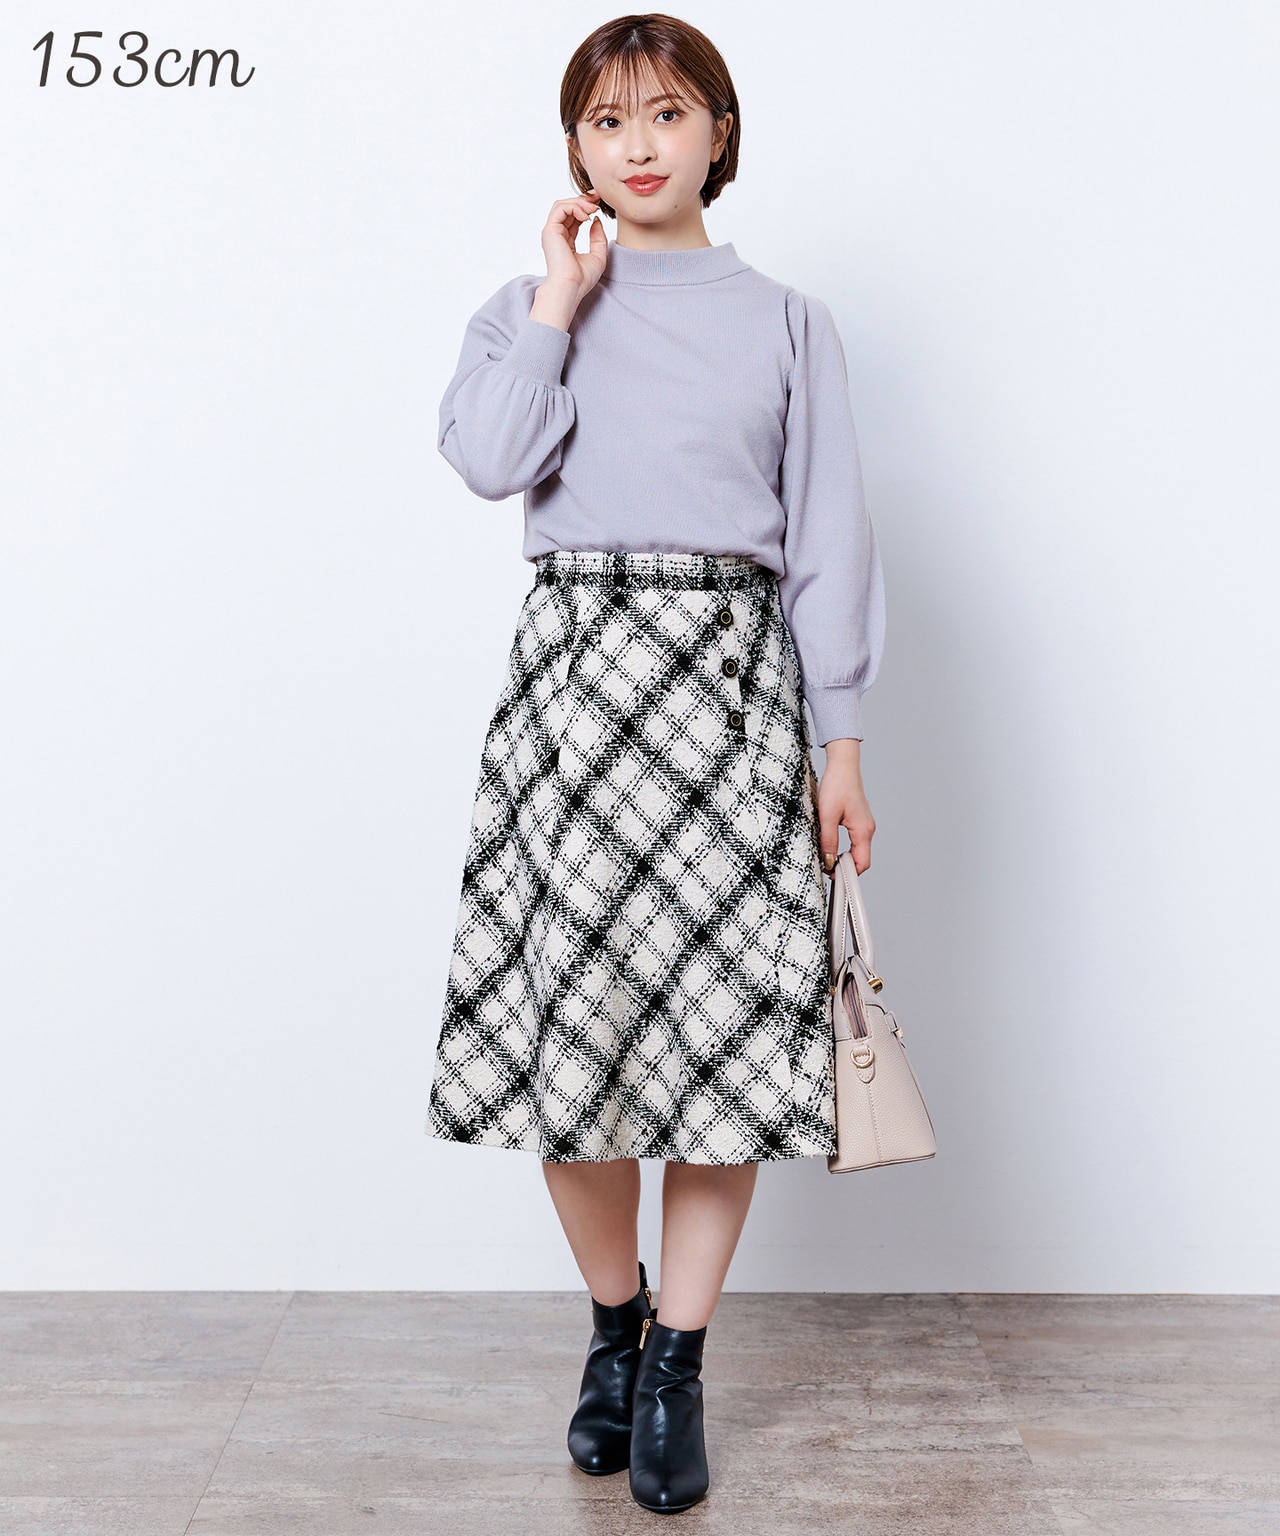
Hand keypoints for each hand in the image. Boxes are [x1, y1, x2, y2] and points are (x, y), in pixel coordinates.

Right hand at [535, 190, 607, 312]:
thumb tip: (596, 219)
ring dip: (580, 202)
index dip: (587, 207)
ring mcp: (552, 232)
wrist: (570, 287)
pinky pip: (560, 208)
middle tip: (598, 197)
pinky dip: (574, 207)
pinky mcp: (550, 230)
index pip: (575, 218)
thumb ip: (598, 237)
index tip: (600, 203)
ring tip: (593, 208)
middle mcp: (557, 235)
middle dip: (584, 200)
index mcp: (566, 241)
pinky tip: (586, 215)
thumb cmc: (582, 278)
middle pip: (568, 208)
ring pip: (563, 205)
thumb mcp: (598, 255)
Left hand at [816, 738, 874, 875]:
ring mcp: (865, 824)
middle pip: (861, 859)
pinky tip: (832, 845)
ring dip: (845, 857)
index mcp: (863, 830)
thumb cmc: (837, 785)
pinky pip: (855, 840)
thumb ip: (828, 841)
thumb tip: (828, 861)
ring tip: (827, 858)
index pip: (862, 863)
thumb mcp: (827, 816)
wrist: (843, 765)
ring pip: (858, 850)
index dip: (849, 874)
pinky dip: (846, 848)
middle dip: (846, 868)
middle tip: (826, 870)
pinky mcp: (859, 819)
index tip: (832, 877)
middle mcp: (867, 829)